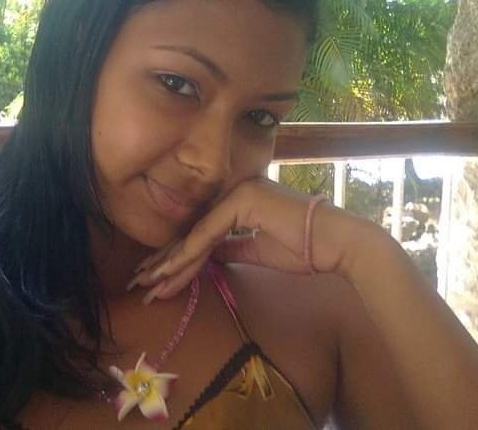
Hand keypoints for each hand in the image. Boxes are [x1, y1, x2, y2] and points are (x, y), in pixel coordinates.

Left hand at [129, 177, 373, 302]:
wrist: (338, 245)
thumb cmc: (305, 248)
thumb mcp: (257, 250)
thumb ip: (230, 248)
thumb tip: (208, 256)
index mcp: (239, 199)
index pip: (201, 230)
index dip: (177, 256)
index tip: (157, 276)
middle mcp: (233, 191)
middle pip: (191, 231)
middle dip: (164, 261)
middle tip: (139, 282)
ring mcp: (236, 193)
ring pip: (194, 235)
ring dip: (169, 264)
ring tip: (147, 286)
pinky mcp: (240, 202)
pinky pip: (206, 235)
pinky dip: (187, 257)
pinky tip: (167, 275)